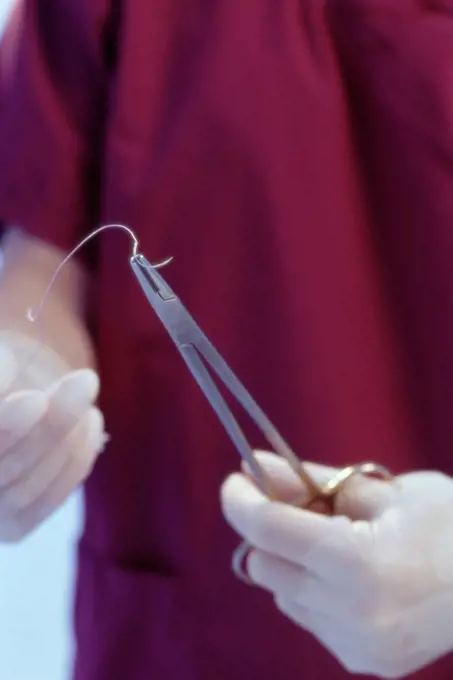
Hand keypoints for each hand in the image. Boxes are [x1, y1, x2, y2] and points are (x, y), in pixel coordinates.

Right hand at [0, 338, 105, 541]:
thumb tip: (4, 371)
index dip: (4, 425)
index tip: (35, 400)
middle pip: (0, 468)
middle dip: (49, 425)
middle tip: (85, 381)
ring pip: (26, 487)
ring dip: (67, 437)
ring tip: (85, 384)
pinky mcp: (11, 526)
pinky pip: (48, 500)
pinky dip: (76, 461)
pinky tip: (91, 419)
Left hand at [221, 452, 452, 677]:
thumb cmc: (449, 521)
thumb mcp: (383, 490)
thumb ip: (313, 481)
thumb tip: (257, 464)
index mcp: (359, 564)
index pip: (268, 530)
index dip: (242, 500)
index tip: (238, 479)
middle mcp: (351, 616)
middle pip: (263, 564)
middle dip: (272, 530)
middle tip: (303, 507)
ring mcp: (356, 647)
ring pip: (282, 592)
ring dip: (293, 561)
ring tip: (339, 543)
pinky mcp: (361, 661)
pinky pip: (308, 616)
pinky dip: (314, 590)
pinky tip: (353, 576)